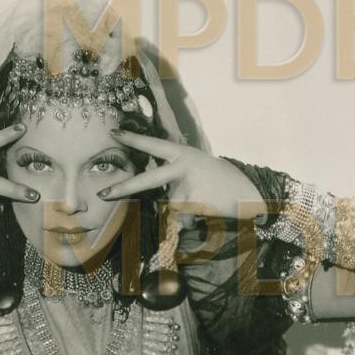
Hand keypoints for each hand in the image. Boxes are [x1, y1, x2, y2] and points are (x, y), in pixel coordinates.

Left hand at [97, 129, 263, 219]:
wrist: (252, 194)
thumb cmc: (222, 181)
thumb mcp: (199, 167)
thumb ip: (175, 176)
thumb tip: (156, 196)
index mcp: (184, 154)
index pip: (154, 145)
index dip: (134, 139)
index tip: (113, 132)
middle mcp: (183, 167)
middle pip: (147, 181)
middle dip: (122, 189)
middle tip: (102, 195)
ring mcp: (187, 187)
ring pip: (171, 207)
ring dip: (184, 211)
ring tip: (206, 203)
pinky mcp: (194, 206)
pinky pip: (181, 221)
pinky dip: (191, 222)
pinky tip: (208, 213)